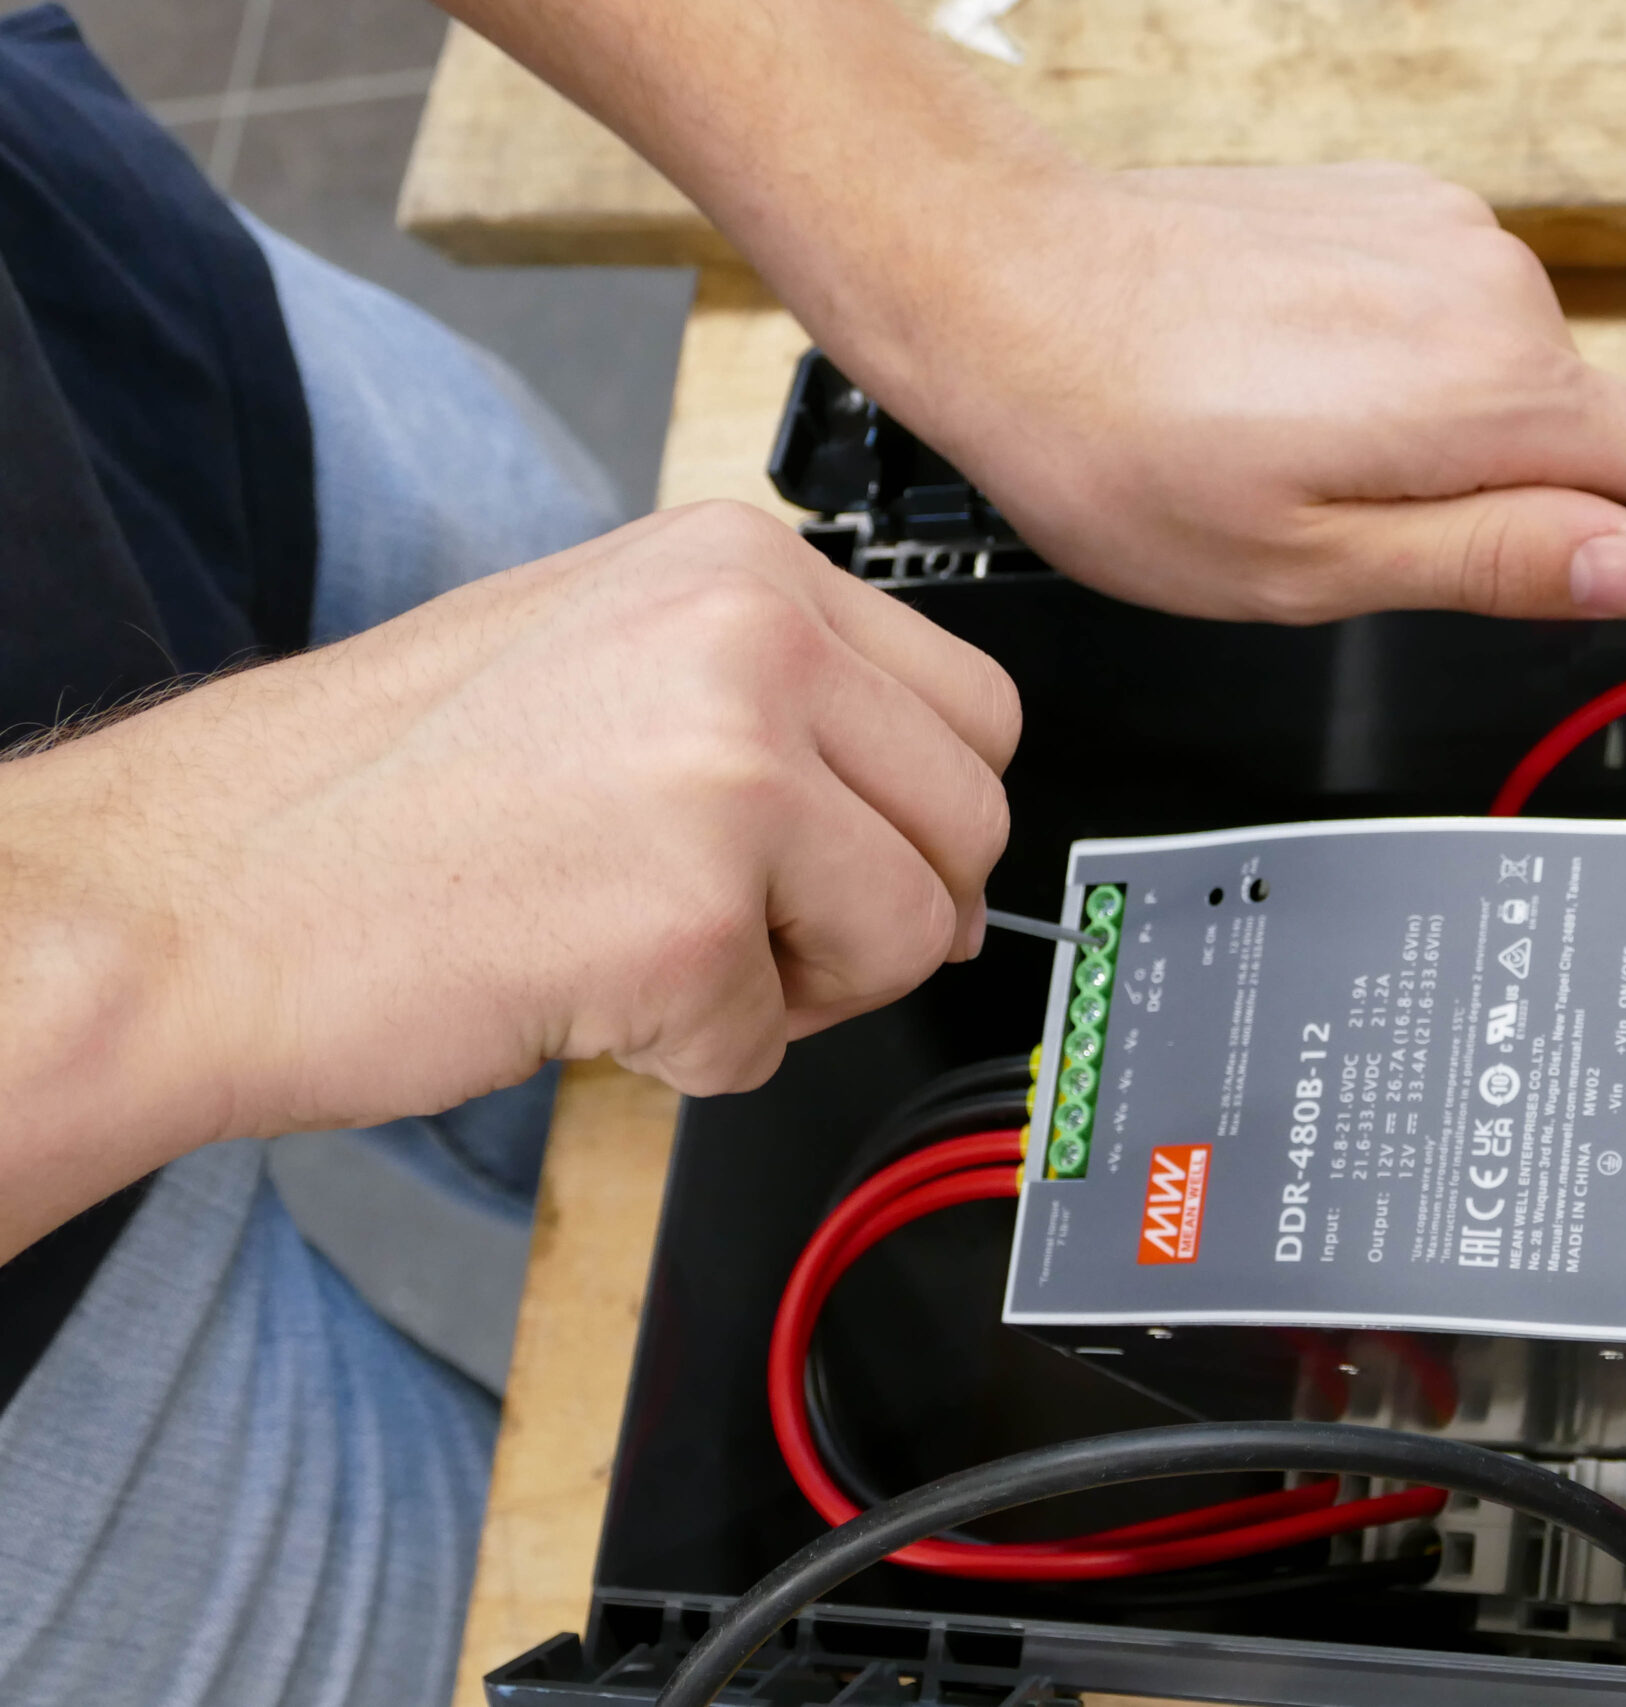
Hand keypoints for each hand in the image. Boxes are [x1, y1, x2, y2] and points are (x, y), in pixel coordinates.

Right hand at [0, 502, 1015, 1254]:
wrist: (194, 896)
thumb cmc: (372, 794)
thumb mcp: (611, 665)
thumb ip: (787, 712)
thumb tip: (935, 823)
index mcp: (739, 562)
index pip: (976, 708)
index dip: (923, 818)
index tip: (852, 860)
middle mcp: (752, 634)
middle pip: (972, 821)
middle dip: (881, 908)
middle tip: (745, 928)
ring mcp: (732, 764)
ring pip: (914, 931)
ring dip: (799, 985)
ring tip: (652, 952)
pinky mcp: (691, 910)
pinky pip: (781, 1037)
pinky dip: (692, 1054)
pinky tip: (581, 989)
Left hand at [875, 163, 1625, 624]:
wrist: (1004, 286)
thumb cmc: (1121, 440)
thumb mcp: (1311, 567)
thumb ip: (1495, 563)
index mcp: (1494, 391)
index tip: (1610, 583)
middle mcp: (1493, 286)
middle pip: (1605, 424)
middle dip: (1528, 494)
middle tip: (1379, 534)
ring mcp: (1442, 229)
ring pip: (1523, 371)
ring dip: (1456, 431)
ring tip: (1314, 454)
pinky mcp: (1392, 202)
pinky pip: (1455, 311)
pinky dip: (1408, 363)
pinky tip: (1298, 385)